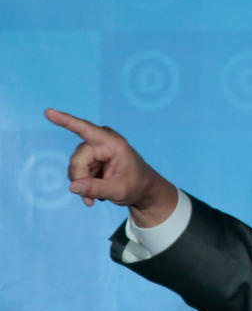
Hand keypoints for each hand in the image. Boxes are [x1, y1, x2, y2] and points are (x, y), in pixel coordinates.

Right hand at [44, 108, 177, 226]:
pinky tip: (96, 194)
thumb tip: (73, 187)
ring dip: (83, 185)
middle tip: (91, 199)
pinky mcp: (89, 160)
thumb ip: (97, 189)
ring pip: (74, 168)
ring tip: (97, 196)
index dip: (66, 121)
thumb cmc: (136, 186)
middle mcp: (101, 143)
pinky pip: (76, 173)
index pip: (85, 129)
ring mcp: (93, 151)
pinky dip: (83, 186)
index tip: (48, 112)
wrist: (143, 190)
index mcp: (113, 143)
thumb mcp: (119, 191)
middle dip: (81, 180)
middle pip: (77, 160)